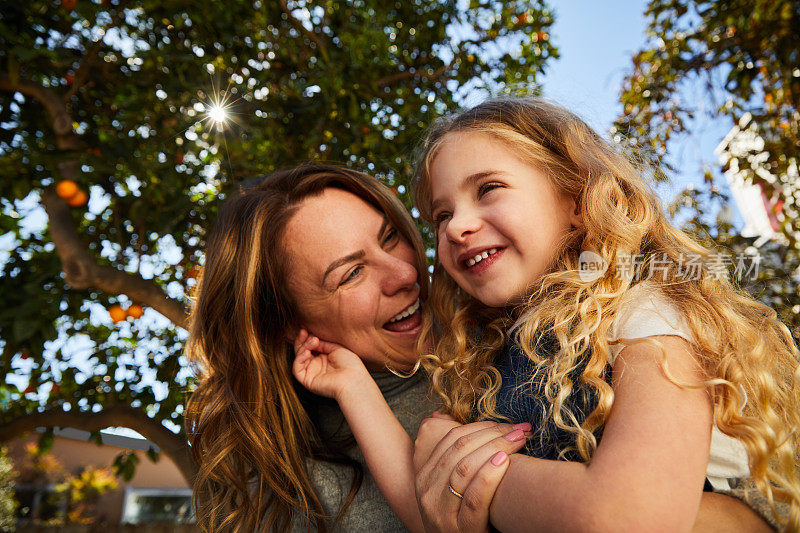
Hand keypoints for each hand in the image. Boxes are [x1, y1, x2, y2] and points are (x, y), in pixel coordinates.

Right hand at [292, 328, 369, 400]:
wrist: (353, 379)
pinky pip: (297, 370)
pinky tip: (307, 352)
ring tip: (313, 341)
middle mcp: (317, 366)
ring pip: (299, 359)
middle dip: (301, 341)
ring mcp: (312, 374)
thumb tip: (313, 338)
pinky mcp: (307, 381)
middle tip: (303, 332)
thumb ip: (323, 344)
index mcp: (325, 359)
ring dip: (303, 347)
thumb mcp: (337, 349)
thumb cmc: (350, 365)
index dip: (307, 339)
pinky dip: (299, 359)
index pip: (311, 348)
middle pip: (302, 352)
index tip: (307, 330)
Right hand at [414, 418, 531, 532]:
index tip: (507, 423)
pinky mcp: (460, 530)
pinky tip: (504, 462)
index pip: (451, 439)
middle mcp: (427, 492)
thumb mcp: (447, 488)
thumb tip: (447, 416)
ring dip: (497, 448)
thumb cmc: (462, 517)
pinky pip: (475, 498)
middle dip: (493, 434)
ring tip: (519, 441)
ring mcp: (441, 513)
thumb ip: (452, 458)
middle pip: (460, 450)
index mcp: (424, 476)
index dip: (481, 426)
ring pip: (466, 468)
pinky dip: (490, 476)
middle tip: (520, 429)